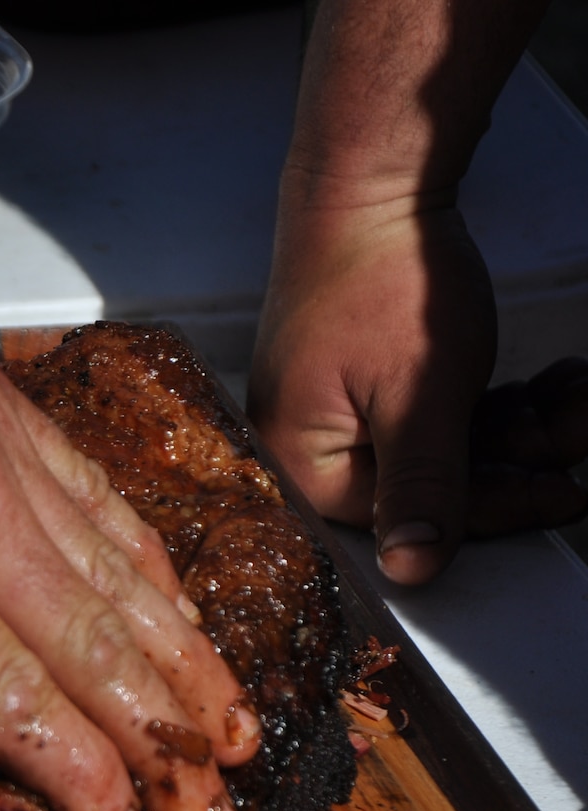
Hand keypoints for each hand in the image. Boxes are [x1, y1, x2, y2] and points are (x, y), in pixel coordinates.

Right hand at [250, 192, 587, 585]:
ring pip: (450, 446)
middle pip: (433, 483)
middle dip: (521, 452)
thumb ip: (422, 489)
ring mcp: (338, 410)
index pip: (407, 515)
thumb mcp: (420, 396)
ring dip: (524, 424)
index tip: (565, 493)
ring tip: (576, 392)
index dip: (495, 506)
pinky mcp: (363, 382)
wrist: (367, 185)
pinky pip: (442, 414)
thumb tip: (409, 573)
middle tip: (584, 424)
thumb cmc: (380, 278)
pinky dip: (500, 400)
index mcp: (303, 460)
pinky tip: (549, 383)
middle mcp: (310, 443)